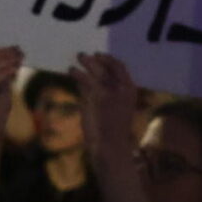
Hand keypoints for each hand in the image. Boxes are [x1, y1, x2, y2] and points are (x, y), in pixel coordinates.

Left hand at [73, 52, 140, 167]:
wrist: (111, 146)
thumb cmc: (113, 130)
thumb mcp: (117, 108)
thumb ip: (108, 92)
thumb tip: (90, 78)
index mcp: (130, 90)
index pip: (120, 67)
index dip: (108, 59)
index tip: (99, 55)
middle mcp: (121, 88)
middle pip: (105, 66)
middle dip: (94, 59)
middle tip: (83, 55)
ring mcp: (108, 92)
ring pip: (94, 71)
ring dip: (84, 63)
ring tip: (75, 61)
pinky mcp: (95, 97)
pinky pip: (84, 81)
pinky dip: (77, 74)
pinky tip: (71, 71)